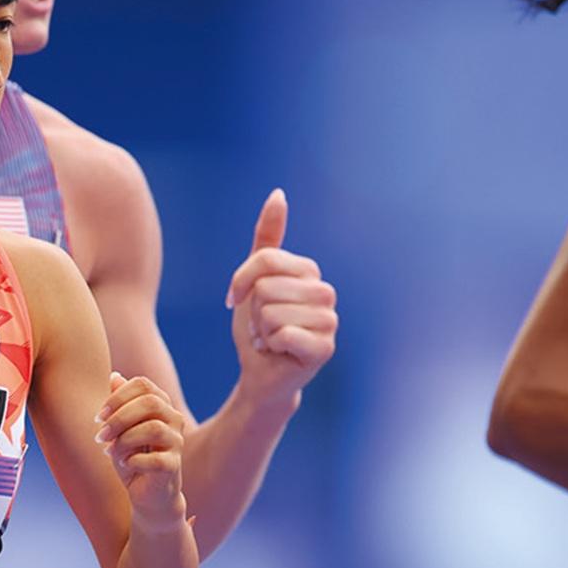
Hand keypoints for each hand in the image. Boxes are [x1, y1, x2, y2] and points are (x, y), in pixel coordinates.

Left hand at [95, 372, 186, 526]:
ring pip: (153, 428)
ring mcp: (177, 443)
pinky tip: (125, 464)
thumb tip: (114, 376)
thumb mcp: (120, 429)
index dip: (117, 396)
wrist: (147, 494)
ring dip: (124, 440)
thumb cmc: (132, 457)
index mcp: (161, 405)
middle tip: (100, 436)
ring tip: (111, 451)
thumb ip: (119, 404)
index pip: (143, 384)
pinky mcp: (174, 466)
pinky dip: (133, 461)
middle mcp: (174, 419)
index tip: (99, 416)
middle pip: (150, 402)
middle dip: (118, 418)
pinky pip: (154, 459)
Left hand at [224, 189, 337, 406]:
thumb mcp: (255, 280)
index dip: (241, 282)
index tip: (238, 299)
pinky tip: (280, 353)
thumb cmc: (258, 327)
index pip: (264, 261)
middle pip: (266, 287)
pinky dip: (271, 347)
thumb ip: (267, 240)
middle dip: (253, 312)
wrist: (261, 374)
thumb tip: (278, 194)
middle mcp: (325, 293)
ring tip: (272, 340)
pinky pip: (283, 334)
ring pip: (272, 312)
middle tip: (263, 327)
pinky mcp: (324, 349)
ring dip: (261, 331)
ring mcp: (329, 322)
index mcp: (309, 273)